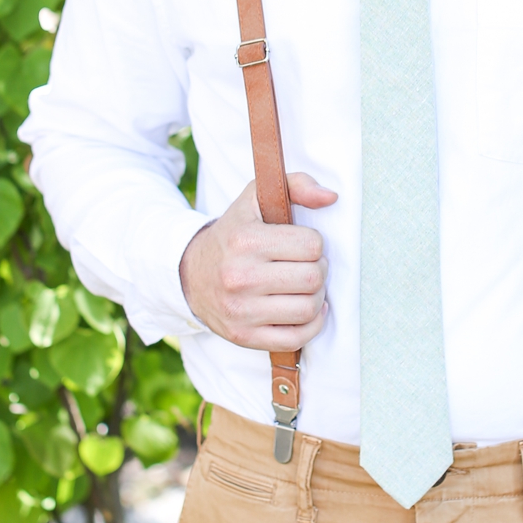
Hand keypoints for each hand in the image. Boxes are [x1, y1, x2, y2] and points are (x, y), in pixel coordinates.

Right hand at [179, 171, 337, 351]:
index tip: (301, 244)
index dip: (314, 243)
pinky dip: (311, 324)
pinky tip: (305, 310)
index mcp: (245, 240)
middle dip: (318, 269)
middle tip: (306, 265)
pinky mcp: (244, 337)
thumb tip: (331, 197)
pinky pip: (297, 338)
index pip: (312, 245)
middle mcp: (240, 277)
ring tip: (304, 286)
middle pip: (314, 277)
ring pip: (309, 308)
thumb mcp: (256, 198)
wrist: (191, 275)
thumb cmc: (234, 234)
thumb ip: (296, 184)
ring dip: (316, 296)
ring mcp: (241, 311)